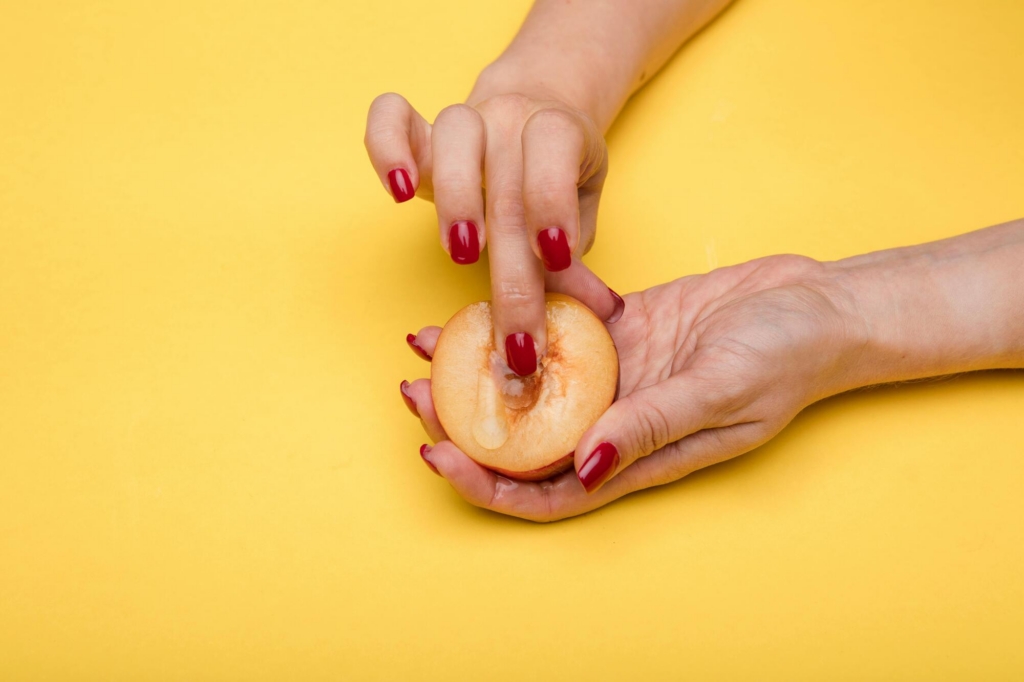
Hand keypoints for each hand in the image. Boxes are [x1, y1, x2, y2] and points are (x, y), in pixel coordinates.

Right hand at [365, 91, 621, 367]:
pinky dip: (386, 148)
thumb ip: (576, 261)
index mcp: (560, 129)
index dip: (554, 200)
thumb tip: (599, 313)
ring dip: (457, 198)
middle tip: (514, 333)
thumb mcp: (578, 216)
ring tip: (461, 254)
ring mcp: (466, 118)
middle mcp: (511, 116)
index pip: (557, 146)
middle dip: (511, 269)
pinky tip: (399, 194)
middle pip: (507, 184)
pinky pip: (390, 116)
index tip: (554, 259)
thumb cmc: (558, 181)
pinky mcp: (420, 131)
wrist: (534, 120)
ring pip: (454, 134)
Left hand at [401, 254, 865, 520]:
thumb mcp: (721, 390)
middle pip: (521, 437)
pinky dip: (524, 315)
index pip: (546, 490)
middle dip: (461, 420)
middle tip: (412, 388)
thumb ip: (653, 427)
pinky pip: (560, 326)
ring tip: (427, 341)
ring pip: (531, 380)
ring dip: (479, 365)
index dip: (486, 482)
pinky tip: (489, 295)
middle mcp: (615, 419)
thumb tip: (584, 466)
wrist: (819, 304)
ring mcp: (616, 373)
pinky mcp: (621, 328)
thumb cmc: (786, 357)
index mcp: (636, 454)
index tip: (435, 451)